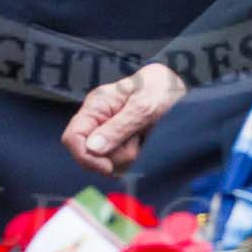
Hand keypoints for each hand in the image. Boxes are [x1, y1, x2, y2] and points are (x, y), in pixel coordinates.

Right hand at [60, 64, 185, 175]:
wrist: (178, 86)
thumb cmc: (160, 89)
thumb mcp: (143, 107)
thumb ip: (118, 127)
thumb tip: (92, 148)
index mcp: (96, 106)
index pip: (72, 138)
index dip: (85, 156)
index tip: (108, 165)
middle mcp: (98, 121)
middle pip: (90, 156)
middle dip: (114, 157)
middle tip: (137, 140)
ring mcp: (109, 133)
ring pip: (107, 163)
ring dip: (127, 157)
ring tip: (143, 137)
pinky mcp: (121, 143)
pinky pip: (120, 164)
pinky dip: (134, 158)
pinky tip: (144, 143)